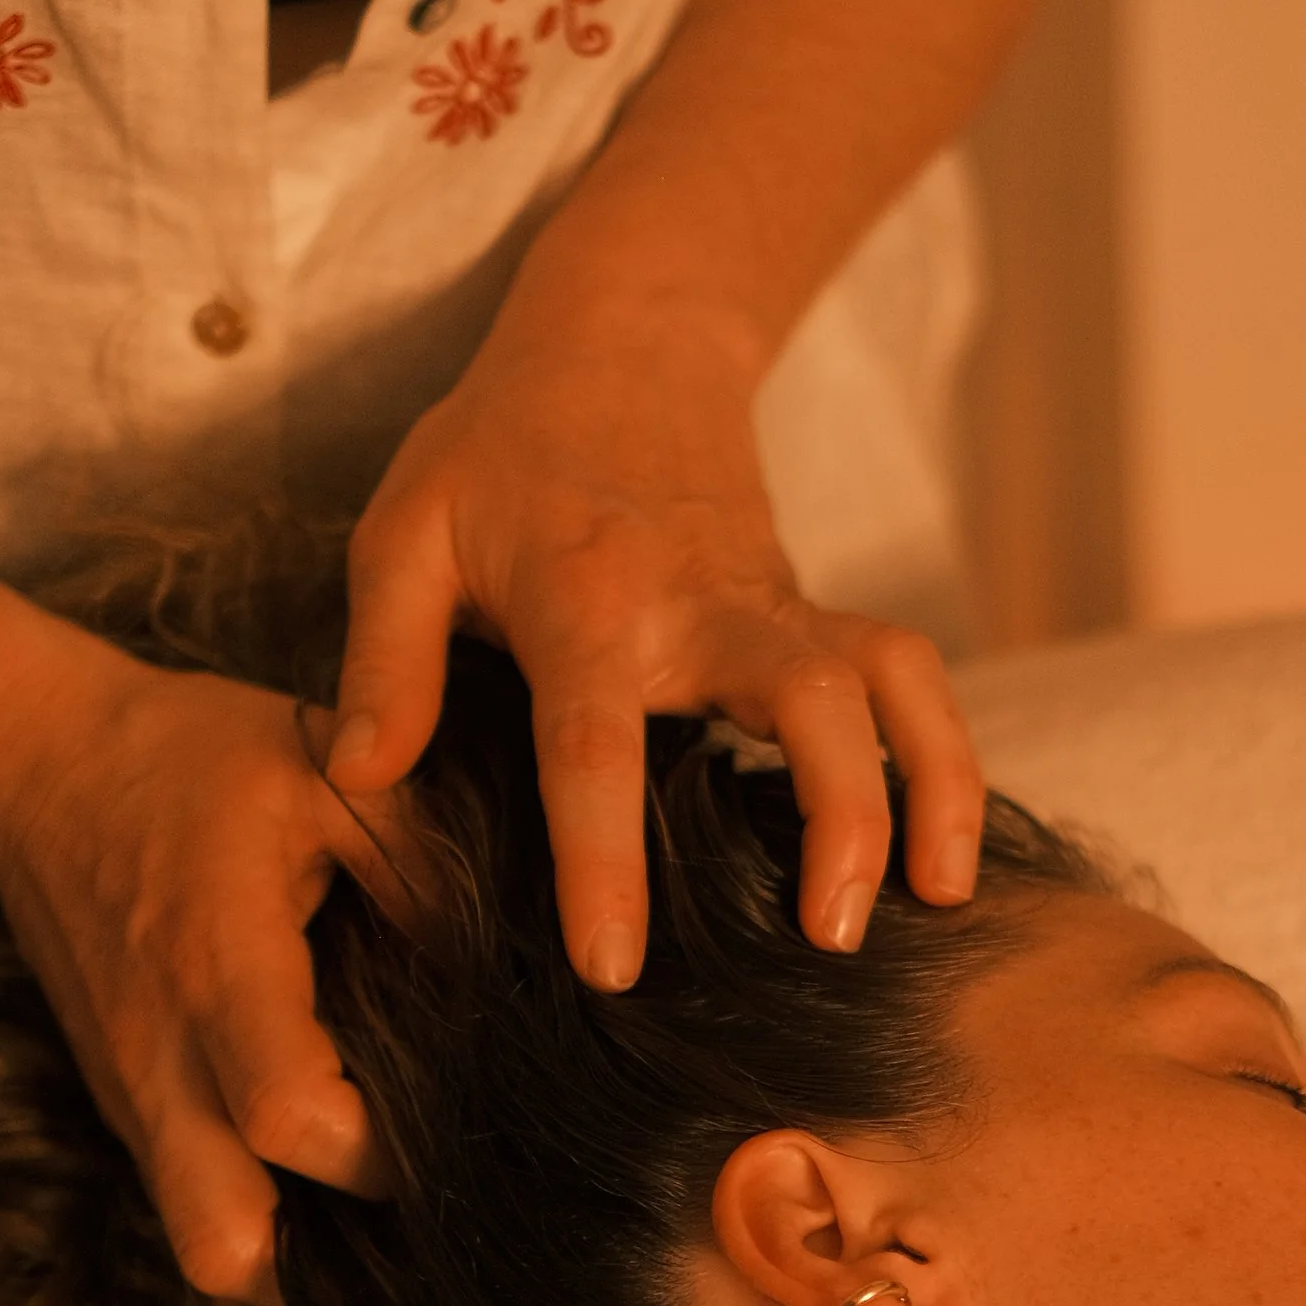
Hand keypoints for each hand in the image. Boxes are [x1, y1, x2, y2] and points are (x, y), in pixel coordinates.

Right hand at [0, 630, 391, 1305]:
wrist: (33, 761)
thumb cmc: (189, 756)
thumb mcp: (323, 763)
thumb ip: (424, 861)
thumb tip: (515, 963)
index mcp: (215, 966)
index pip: (290, 1120)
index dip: (381, 1155)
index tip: (454, 1125)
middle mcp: (160, 1056)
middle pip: (220, 1247)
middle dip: (326, 1272)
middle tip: (413, 1218)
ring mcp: (132, 1096)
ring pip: (199, 1253)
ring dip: (290, 1269)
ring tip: (376, 1221)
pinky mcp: (127, 1106)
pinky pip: (187, 1210)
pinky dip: (258, 1230)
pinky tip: (326, 1193)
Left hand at [323, 280, 985, 986]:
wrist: (624, 339)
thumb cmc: (498, 451)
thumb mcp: (405, 533)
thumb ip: (382, 662)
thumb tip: (361, 780)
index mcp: (584, 599)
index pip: (596, 743)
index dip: (604, 858)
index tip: (614, 967)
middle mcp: (700, 602)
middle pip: (805, 699)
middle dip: (835, 817)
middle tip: (830, 939)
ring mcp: (773, 603)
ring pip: (886, 681)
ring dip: (924, 787)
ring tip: (935, 903)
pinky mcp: (815, 612)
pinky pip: (907, 678)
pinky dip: (944, 758)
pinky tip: (944, 857)